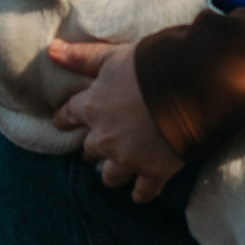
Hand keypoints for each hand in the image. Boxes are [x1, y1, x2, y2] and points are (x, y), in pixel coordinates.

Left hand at [49, 39, 184, 202]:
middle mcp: (105, 138)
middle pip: (89, 150)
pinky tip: (140, 194)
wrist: (192, 86)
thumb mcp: (113, 56)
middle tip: (100, 146)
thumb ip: (82, 57)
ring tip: (117, 172)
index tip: (64, 123)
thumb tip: (51, 50)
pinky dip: (141, 193)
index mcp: (93, 107)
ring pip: (110, 176)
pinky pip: (142, 191)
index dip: (66, 119)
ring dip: (112, 174)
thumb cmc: (151, 65)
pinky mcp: (154, 171)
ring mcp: (129, 158)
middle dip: (93, 148)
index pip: (68, 116)